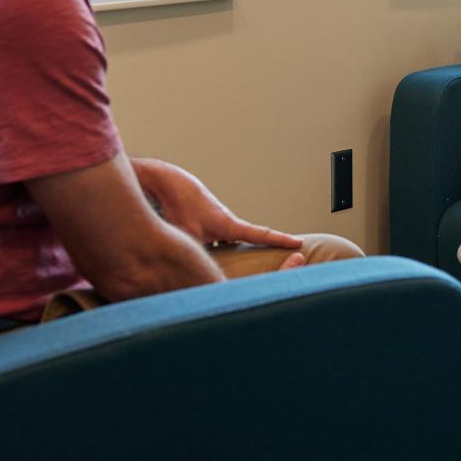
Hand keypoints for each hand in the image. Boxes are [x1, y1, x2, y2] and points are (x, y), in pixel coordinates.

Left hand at [132, 158, 306, 260]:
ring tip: (231, 274)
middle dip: (259, 253)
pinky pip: (209, 245)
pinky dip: (208, 255)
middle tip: (273, 264)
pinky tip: (196, 267)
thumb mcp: (190, 236)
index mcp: (228, 225)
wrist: (161, 183)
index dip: (280, 239)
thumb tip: (203, 277)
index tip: (299, 242)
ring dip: (229, 257)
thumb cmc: (178, 206)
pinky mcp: (196, 226)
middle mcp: (223, 225)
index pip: (260, 234)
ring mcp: (210, 225)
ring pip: (226, 246)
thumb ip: (200, 257)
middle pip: (247, 243)